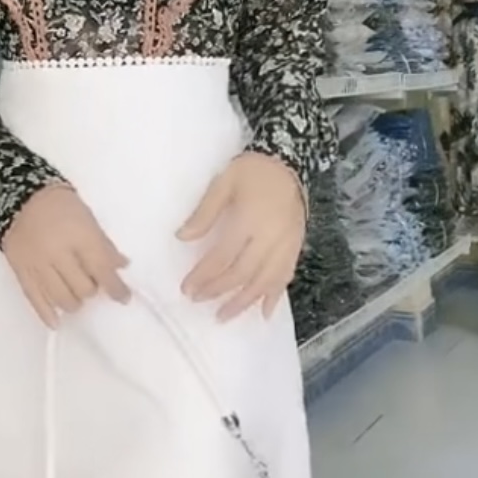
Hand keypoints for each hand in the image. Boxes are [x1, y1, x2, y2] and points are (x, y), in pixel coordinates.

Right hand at [3, 185, 129, 327]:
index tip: (124, 297)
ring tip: (77, 296)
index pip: (103, 270)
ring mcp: (38, 265)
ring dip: (75, 302)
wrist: (19, 197)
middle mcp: (59, 254)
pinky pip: (36, 299)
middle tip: (92, 283)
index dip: (117, 288)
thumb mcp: (88, 219)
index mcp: (80, 237)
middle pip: (84, 289)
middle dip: (93, 290)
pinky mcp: (22, 272)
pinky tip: (57, 322)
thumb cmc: (60, 206)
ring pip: (62, 298)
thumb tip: (122, 266)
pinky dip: (47, 314)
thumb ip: (105, 245)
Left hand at [178, 153, 305, 320]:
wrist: (290, 162)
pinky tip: (264, 313)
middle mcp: (270, 238)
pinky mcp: (296, 247)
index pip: (223, 256)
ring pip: (265, 282)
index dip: (204, 275)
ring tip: (224, 316)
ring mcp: (286, 245)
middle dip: (219, 290)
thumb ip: (204, 213)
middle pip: (243, 273)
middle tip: (198, 301)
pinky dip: (274, 297)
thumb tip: (182, 237)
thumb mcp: (223, 183)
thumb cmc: (252, 171)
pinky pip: (286, 277)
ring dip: (244, 302)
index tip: (187, 288)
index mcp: (249, 220)